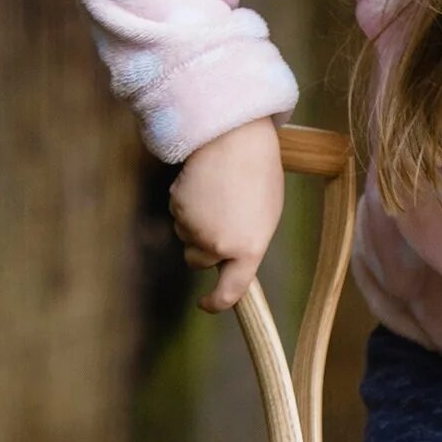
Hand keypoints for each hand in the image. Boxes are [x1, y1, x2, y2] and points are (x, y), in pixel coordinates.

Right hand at [170, 118, 284, 311]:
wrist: (236, 137)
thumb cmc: (258, 173)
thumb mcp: (265, 216)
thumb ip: (247, 243)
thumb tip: (230, 259)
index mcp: (249, 250)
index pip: (231, 291)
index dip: (216, 302)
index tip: (207, 304)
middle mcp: (220, 245)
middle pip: (198, 261)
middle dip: (201, 247)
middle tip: (217, 217)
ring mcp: (195, 228)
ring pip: (186, 235)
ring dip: (195, 221)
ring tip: (216, 192)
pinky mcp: (177, 207)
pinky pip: (177, 213)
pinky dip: (186, 202)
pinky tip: (202, 182)